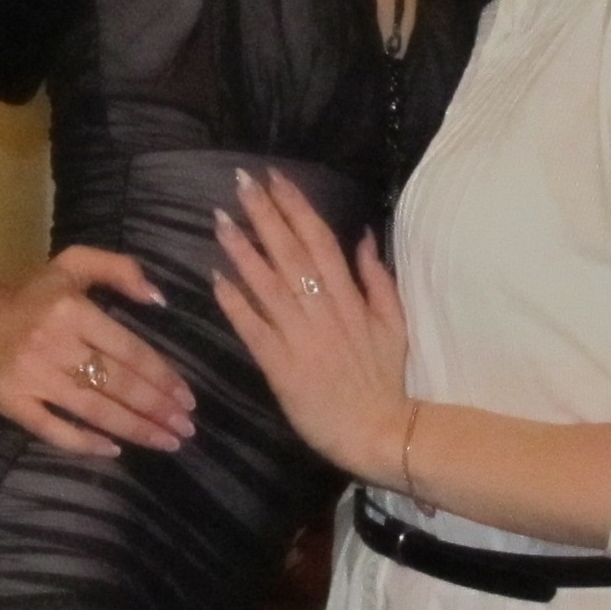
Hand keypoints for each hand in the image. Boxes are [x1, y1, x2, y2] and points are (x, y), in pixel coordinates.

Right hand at [0, 246, 195, 455]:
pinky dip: (84, 443)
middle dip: (157, 408)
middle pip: (117, 383)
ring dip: (135, 428)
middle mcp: (54, 343)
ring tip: (166, 441)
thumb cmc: (30, 297)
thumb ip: (118, 269)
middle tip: (185, 428)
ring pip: (94, 409)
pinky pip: (53, 429)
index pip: (129, 349)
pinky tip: (113, 449)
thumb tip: (158, 298)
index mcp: (72, 311)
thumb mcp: (72, 266)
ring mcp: (32, 376)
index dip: (162, 376)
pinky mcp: (12, 402)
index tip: (187, 398)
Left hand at [211, 170, 408, 482]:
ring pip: (267, 284)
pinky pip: (255, 328)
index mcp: (350, 297)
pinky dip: (236, 302)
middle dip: (264, 214)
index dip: (295, 207)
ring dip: (243, 250)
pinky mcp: (281, 366)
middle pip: (290, 252)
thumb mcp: (394, 322)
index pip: (319, 240)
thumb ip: (378, 279)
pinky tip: (216, 277)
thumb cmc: (384, 379)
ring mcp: (301, 337)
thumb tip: (364, 236)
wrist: (379, 430)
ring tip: (220, 220)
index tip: (275, 178)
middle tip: (240, 182)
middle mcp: (324, 309)